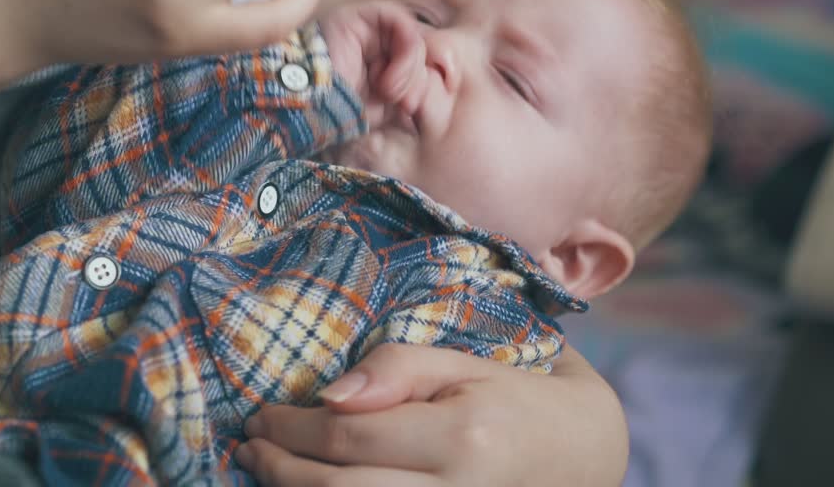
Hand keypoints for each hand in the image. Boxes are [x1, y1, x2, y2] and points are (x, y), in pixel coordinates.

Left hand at [236, 343, 627, 486]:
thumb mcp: (464, 364)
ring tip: (263, 469)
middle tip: (249, 444)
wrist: (584, 453)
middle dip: (280, 467)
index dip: (291, 427)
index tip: (261, 413)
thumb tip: (327, 394)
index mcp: (462, 436)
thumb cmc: (516, 397)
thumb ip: (397, 370)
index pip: (348, 434)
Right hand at [321, 0, 426, 130]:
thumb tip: (438, 80)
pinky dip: (404, 50)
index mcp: (380, 61)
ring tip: (387, 93)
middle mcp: (374, 40)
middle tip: (404, 105)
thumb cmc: (340, 112)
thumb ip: (412, 90)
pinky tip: (387, 77)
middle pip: (419, 48)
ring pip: (413, 36)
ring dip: (408, 71)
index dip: (426, 79)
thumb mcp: (386, 106)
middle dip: (417, 80)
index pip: (420, 59)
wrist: (308, 108)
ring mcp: (365, 25)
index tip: (415, 108)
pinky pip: (399, 19)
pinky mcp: (358, 14)